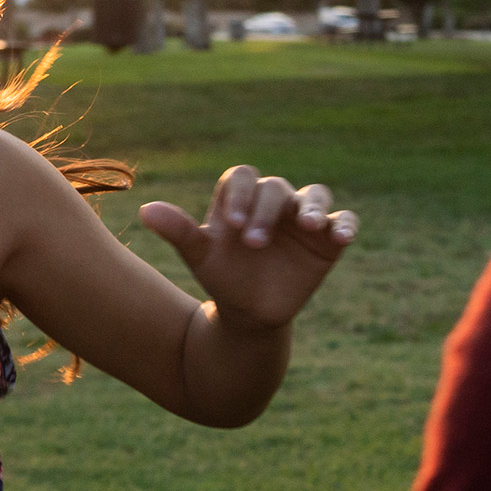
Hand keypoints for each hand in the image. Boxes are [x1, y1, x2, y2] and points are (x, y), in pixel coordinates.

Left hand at [140, 165, 358, 331]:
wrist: (250, 313)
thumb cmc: (223, 277)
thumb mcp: (201, 256)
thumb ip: (179, 232)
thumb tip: (145, 210)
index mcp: (241, 198)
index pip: (241, 178)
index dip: (238, 194)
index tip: (231, 224)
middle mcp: (274, 202)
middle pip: (276, 188)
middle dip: (266, 212)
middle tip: (254, 244)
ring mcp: (303, 218)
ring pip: (316, 196)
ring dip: (314, 207)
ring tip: (310, 225)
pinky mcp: (328, 239)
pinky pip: (344, 220)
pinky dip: (345, 224)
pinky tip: (341, 238)